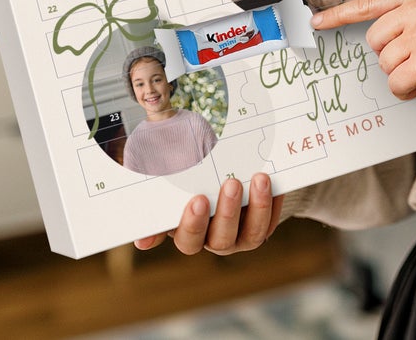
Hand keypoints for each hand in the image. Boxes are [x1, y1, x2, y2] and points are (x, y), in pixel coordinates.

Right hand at [134, 173, 282, 254]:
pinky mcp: (263, 226)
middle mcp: (216, 239)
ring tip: (259, 179)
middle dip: (227, 212)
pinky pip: (272, 220)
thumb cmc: (194, 181)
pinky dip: (274, 202)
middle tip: (230, 183)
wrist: (226, 174)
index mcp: (189, 232)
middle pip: (221, 238)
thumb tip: (141, 241)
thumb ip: (160, 206)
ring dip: (257, 207)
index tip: (197, 200)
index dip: (192, 224)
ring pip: (252, 233)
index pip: (188, 239)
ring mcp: (242, 235)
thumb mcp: (176, 187)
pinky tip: (273, 180)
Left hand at [311, 0, 415, 99]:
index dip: (339, 14)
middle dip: (389, 55)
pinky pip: (396, 83)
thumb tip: (378, 35)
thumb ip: (411, 13)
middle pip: (374, 40)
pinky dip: (407, 91)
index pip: (369, 3)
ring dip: (402, 74)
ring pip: (384, 63)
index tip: (317, 22)